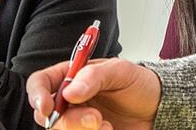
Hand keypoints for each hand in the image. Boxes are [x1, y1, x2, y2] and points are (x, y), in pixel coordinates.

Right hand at [27, 58, 159, 128]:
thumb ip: (94, 77)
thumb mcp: (121, 71)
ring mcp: (78, 120)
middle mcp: (71, 100)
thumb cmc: (140, 84)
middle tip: (94, 118)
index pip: (41, 83)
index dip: (37, 95)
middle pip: (47, 114)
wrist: (158, 109)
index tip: (47, 107)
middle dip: (68, 120)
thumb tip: (70, 91)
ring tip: (105, 124)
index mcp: (73, 76)